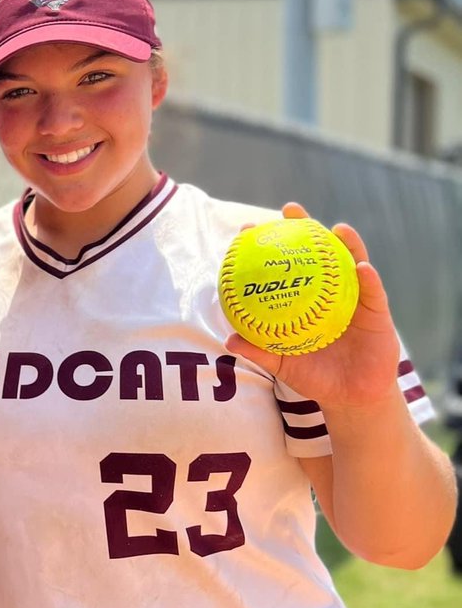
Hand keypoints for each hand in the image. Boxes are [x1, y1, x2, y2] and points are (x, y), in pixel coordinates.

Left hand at [226, 202, 401, 410]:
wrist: (350, 398)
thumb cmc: (314, 375)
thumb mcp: (283, 362)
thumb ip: (260, 351)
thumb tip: (230, 341)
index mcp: (303, 297)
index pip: (282, 264)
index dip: (267, 244)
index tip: (247, 227)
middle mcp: (327, 290)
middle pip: (316, 252)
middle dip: (305, 227)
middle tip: (291, 209)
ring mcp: (354, 298)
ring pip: (350, 264)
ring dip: (346, 243)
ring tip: (338, 229)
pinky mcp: (377, 313)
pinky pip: (373, 293)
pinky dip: (369, 279)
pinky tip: (363, 268)